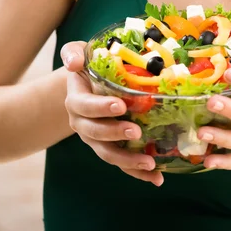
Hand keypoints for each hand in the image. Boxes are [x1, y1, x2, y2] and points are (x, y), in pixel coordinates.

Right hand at [60, 41, 163, 185]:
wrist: (87, 84)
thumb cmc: (87, 65)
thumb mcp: (78, 52)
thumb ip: (72, 54)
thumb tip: (73, 63)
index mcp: (76, 101)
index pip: (85, 106)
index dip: (101, 108)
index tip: (120, 105)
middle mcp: (82, 123)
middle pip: (96, 134)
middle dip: (116, 134)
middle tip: (137, 131)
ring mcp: (96, 139)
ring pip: (109, 154)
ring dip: (128, 161)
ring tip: (150, 163)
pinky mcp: (110, 148)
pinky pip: (122, 164)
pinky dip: (138, 173)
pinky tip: (157, 177)